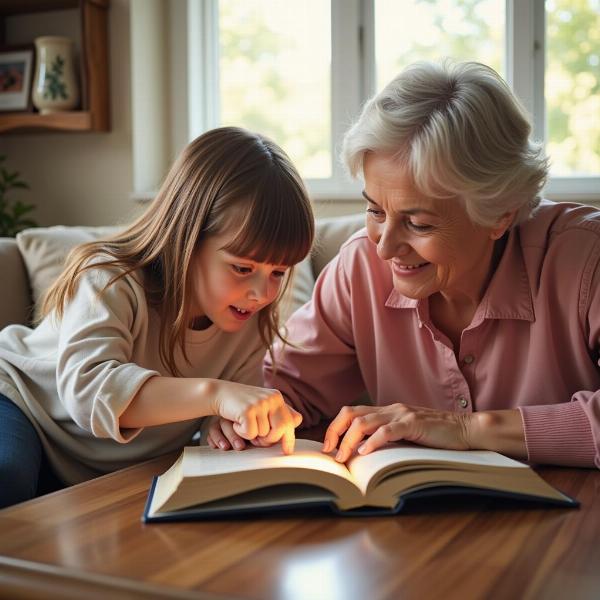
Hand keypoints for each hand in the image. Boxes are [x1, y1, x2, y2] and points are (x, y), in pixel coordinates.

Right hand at [210, 381, 302, 453]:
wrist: (220, 393)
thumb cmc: (241, 404)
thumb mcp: (262, 406)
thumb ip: (278, 413)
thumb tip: (297, 421)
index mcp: (277, 397)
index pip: (290, 420)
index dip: (289, 437)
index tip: (287, 451)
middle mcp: (272, 398)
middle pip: (281, 429)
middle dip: (270, 440)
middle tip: (258, 441)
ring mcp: (260, 403)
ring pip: (264, 434)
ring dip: (252, 435)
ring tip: (244, 424)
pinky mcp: (248, 410)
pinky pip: (250, 434)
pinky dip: (241, 433)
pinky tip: (236, 422)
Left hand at [323, 403, 470, 461]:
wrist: (466, 429)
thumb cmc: (437, 436)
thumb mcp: (407, 436)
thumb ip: (388, 439)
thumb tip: (363, 454)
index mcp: (387, 411)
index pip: (352, 413)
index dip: (336, 428)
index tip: (329, 447)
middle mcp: (390, 409)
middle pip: (350, 413)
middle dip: (334, 432)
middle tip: (329, 452)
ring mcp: (401, 414)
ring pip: (363, 422)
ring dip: (349, 441)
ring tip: (343, 458)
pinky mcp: (413, 423)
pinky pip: (386, 430)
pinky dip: (372, 441)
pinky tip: (365, 453)